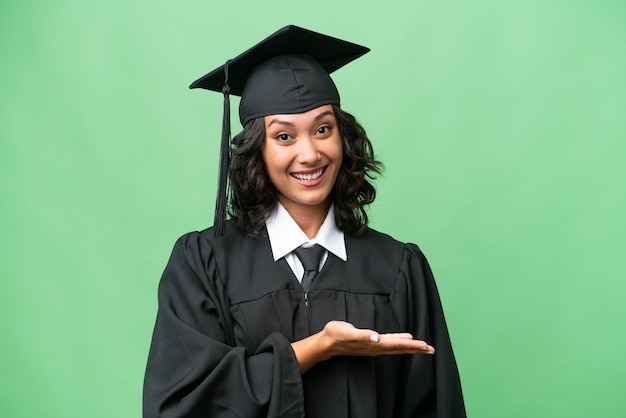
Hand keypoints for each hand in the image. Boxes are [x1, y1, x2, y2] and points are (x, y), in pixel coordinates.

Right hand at [291, 320, 433, 373]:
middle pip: (400, 348)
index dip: (411, 346)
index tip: (424, 346)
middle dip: (416, 348)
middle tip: (432, 349)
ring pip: (396, 347)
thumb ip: (362, 335)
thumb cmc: (336, 335)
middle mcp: (376, 347)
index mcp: (373, 344)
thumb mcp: (348, 332)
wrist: (327, 342)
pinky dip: (399, 341)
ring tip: (423, 346)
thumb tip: (376, 338)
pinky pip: (389, 343)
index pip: (396, 345)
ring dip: (410, 347)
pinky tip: (404, 339)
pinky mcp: (370, 343)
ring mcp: (374, 346)